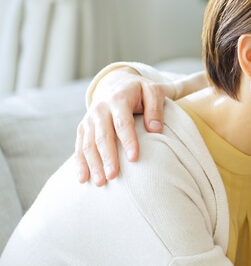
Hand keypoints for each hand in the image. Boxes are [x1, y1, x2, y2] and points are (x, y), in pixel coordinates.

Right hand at [75, 67, 167, 185]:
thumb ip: (155, 109)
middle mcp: (100, 109)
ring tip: (100, 183)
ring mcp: (89, 119)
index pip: (123, 123)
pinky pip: (79, 146)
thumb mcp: (152, 91)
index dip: (128, 140)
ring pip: (88, 143)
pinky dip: (80, 163)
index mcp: (118, 99)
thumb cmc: (140, 91)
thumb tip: (155, 129)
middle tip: (114, 176)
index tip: (134, 157)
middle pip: (102, 136)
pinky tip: (83, 179)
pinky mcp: (83, 127)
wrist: (116, 82)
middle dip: (107, 157)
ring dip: (93, 164)